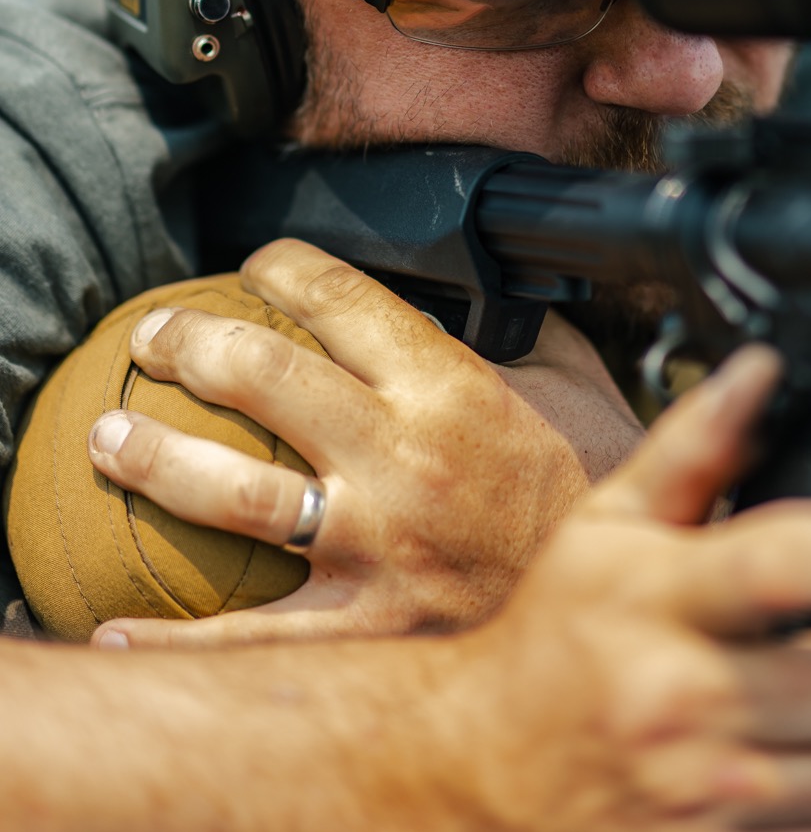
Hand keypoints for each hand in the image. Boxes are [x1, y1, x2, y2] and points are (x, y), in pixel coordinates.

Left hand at [86, 239, 640, 647]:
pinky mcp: (362, 625)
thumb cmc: (584, 483)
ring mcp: (374, 545)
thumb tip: (467, 285)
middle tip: (151, 339)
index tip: (255, 265)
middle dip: (189, 346)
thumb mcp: (564, 378)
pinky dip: (176, 635)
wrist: (612, 604)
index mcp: (449, 385)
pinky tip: (117, 623)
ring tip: (108, 438)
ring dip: (156, 460)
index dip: (282, 266)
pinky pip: (250, 634)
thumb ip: (507, 326)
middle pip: (264, 379)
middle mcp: (402, 457)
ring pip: (237, 494)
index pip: (341, 298)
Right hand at [454, 346, 810, 831]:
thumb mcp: (609, 525)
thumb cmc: (559, 633)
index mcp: (656, 599)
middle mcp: (682, 698)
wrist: (489, 761)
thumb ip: (693, 447)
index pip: (777, 565)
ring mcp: (705, 791)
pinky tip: (784, 757)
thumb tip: (759, 375)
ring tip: (810, 701)